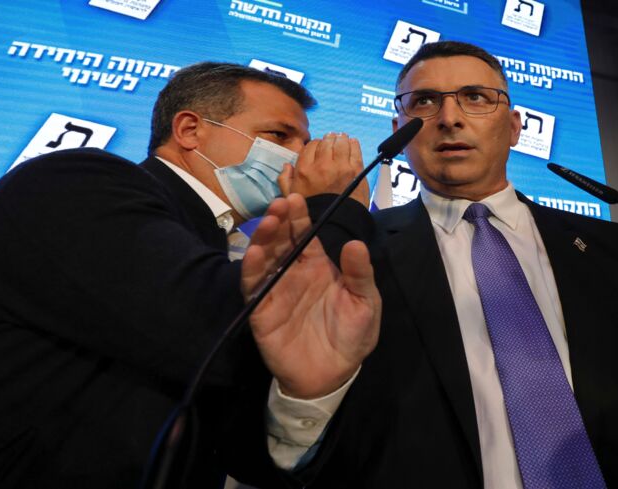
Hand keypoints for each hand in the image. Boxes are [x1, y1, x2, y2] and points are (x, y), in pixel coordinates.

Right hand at [241, 193, 380, 398]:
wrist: (333, 375)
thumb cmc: (352, 336)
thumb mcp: (366, 302)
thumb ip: (360, 274)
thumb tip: (356, 243)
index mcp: (316, 266)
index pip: (304, 235)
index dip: (299, 216)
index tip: (295, 198)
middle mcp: (292, 273)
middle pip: (281, 240)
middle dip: (279, 221)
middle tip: (280, 203)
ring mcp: (275, 290)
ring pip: (264, 258)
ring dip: (263, 239)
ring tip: (267, 222)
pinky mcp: (261, 311)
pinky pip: (253, 287)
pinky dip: (251, 269)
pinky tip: (254, 254)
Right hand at [278, 132, 369, 207]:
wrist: (336, 223)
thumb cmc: (312, 211)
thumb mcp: (290, 197)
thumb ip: (285, 179)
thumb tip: (287, 165)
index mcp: (304, 170)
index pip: (310, 146)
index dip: (315, 144)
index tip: (319, 147)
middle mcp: (322, 164)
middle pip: (326, 142)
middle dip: (328, 139)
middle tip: (332, 140)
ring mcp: (340, 166)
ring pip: (340, 142)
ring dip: (341, 138)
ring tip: (342, 138)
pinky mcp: (356, 170)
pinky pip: (355, 150)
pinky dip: (353, 144)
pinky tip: (352, 142)